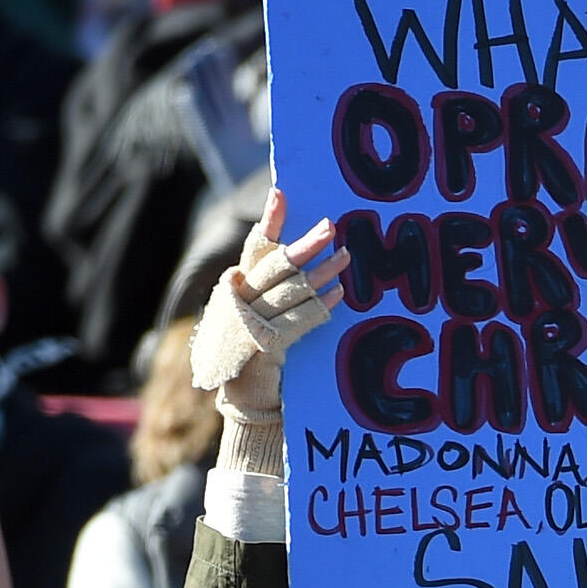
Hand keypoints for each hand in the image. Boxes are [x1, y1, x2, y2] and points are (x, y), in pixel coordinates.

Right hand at [189, 189, 347, 417]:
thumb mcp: (264, 310)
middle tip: (330, 226)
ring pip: (291, 291)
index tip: (281, 194)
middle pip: (276, 265)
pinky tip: (340, 293)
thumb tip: (308, 253)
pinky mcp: (266, 345)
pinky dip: (321, 305)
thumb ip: (278, 284)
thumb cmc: (258, 345)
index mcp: (239, 285)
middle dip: (304, 245)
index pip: (255, 247)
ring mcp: (251, 322)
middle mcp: (241, 299)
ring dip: (321, 273)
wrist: (244, 393)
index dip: (269, 221)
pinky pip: (299, 320)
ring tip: (346, 257)